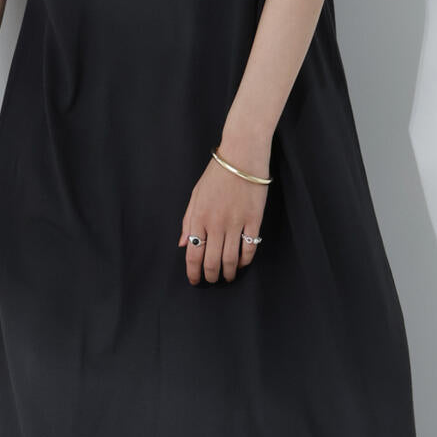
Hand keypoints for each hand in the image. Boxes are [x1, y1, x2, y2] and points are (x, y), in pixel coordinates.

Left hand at [178, 150, 268, 284]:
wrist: (241, 156)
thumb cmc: (217, 174)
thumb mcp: (195, 195)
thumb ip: (188, 221)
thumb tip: (182, 244)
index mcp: (199, 218)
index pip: (193, 254)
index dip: (193, 272)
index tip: (194, 280)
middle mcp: (216, 223)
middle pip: (211, 261)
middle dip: (210, 276)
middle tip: (212, 280)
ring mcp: (236, 223)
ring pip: (230, 259)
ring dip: (228, 272)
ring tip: (228, 276)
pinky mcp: (254, 220)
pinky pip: (249, 247)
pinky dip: (245, 260)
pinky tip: (242, 263)